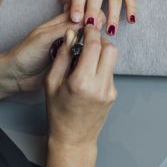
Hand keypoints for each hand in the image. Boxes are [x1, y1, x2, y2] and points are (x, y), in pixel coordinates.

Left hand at [5, 11, 105, 93]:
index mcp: (58, 24)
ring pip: (85, 43)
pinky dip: (90, 56)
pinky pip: (83, 57)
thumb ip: (62, 29)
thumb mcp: (43, 38)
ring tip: (102, 44)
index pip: (78, 15)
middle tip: (103, 32)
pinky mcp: (69, 63)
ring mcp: (67, 49)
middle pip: (85, 28)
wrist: (15, 76)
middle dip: (95, 29)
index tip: (99, 21)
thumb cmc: (24, 54)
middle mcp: (65, 35)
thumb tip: (83, 22)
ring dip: (94, 43)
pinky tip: (96, 58)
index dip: (90, 16)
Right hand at [46, 25, 117, 147]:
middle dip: (101, 40)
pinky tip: (89, 73)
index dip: (91, 32)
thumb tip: (71, 34)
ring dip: (102, 52)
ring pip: (112, 59)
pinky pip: (110, 71)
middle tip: (89, 40)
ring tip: (86, 58)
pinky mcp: (114, 94)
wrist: (73, 139)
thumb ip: (63, 56)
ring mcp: (110, 91)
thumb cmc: (58, 112)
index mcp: (82, 82)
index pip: (94, 46)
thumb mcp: (52, 82)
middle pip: (111, 49)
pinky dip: (101, 66)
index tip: (87, 27)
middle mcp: (100, 86)